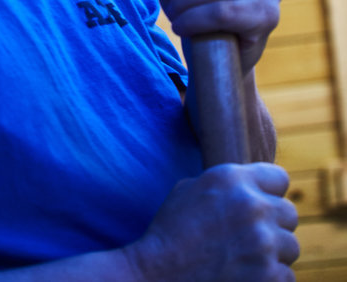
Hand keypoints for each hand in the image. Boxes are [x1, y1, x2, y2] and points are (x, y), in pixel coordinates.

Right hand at [125, 163, 298, 280]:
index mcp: (233, 178)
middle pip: (289, 213)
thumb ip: (228, 185)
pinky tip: (246, 276)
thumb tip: (249, 187)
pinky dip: (270, 279)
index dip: (270, 192)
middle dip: (274, 225)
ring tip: (246, 259)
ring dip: (274, 254)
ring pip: (291, 246)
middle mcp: (253, 206)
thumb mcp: (190, 189)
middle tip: (251, 237)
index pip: (280, 178)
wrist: (158, 273)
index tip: (261, 204)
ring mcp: (263, 243)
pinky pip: (286, 276)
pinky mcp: (268, 276)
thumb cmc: (170, 231)